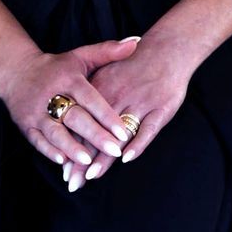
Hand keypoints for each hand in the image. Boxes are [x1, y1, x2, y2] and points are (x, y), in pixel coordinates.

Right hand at [0, 34, 145, 191]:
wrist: (15, 72)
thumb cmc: (56, 68)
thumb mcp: (80, 56)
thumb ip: (108, 51)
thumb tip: (137, 42)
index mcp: (68, 79)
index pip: (90, 98)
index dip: (106, 116)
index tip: (124, 132)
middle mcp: (51, 95)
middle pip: (74, 117)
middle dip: (94, 135)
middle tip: (114, 151)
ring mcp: (36, 112)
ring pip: (55, 131)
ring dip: (70, 146)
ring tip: (87, 159)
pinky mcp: (25, 124)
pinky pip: (37, 140)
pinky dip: (49, 151)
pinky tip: (63, 161)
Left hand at [63, 31, 197, 186]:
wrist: (167, 48)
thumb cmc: (133, 64)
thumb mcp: (106, 74)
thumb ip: (91, 99)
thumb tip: (73, 127)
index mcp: (100, 90)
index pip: (82, 126)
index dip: (72, 149)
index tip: (64, 171)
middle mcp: (117, 98)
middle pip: (96, 134)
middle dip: (83, 160)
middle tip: (73, 183)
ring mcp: (139, 103)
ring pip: (118, 135)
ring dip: (105, 157)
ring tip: (92, 176)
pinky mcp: (160, 108)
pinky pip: (147, 129)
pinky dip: (137, 143)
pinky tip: (127, 157)